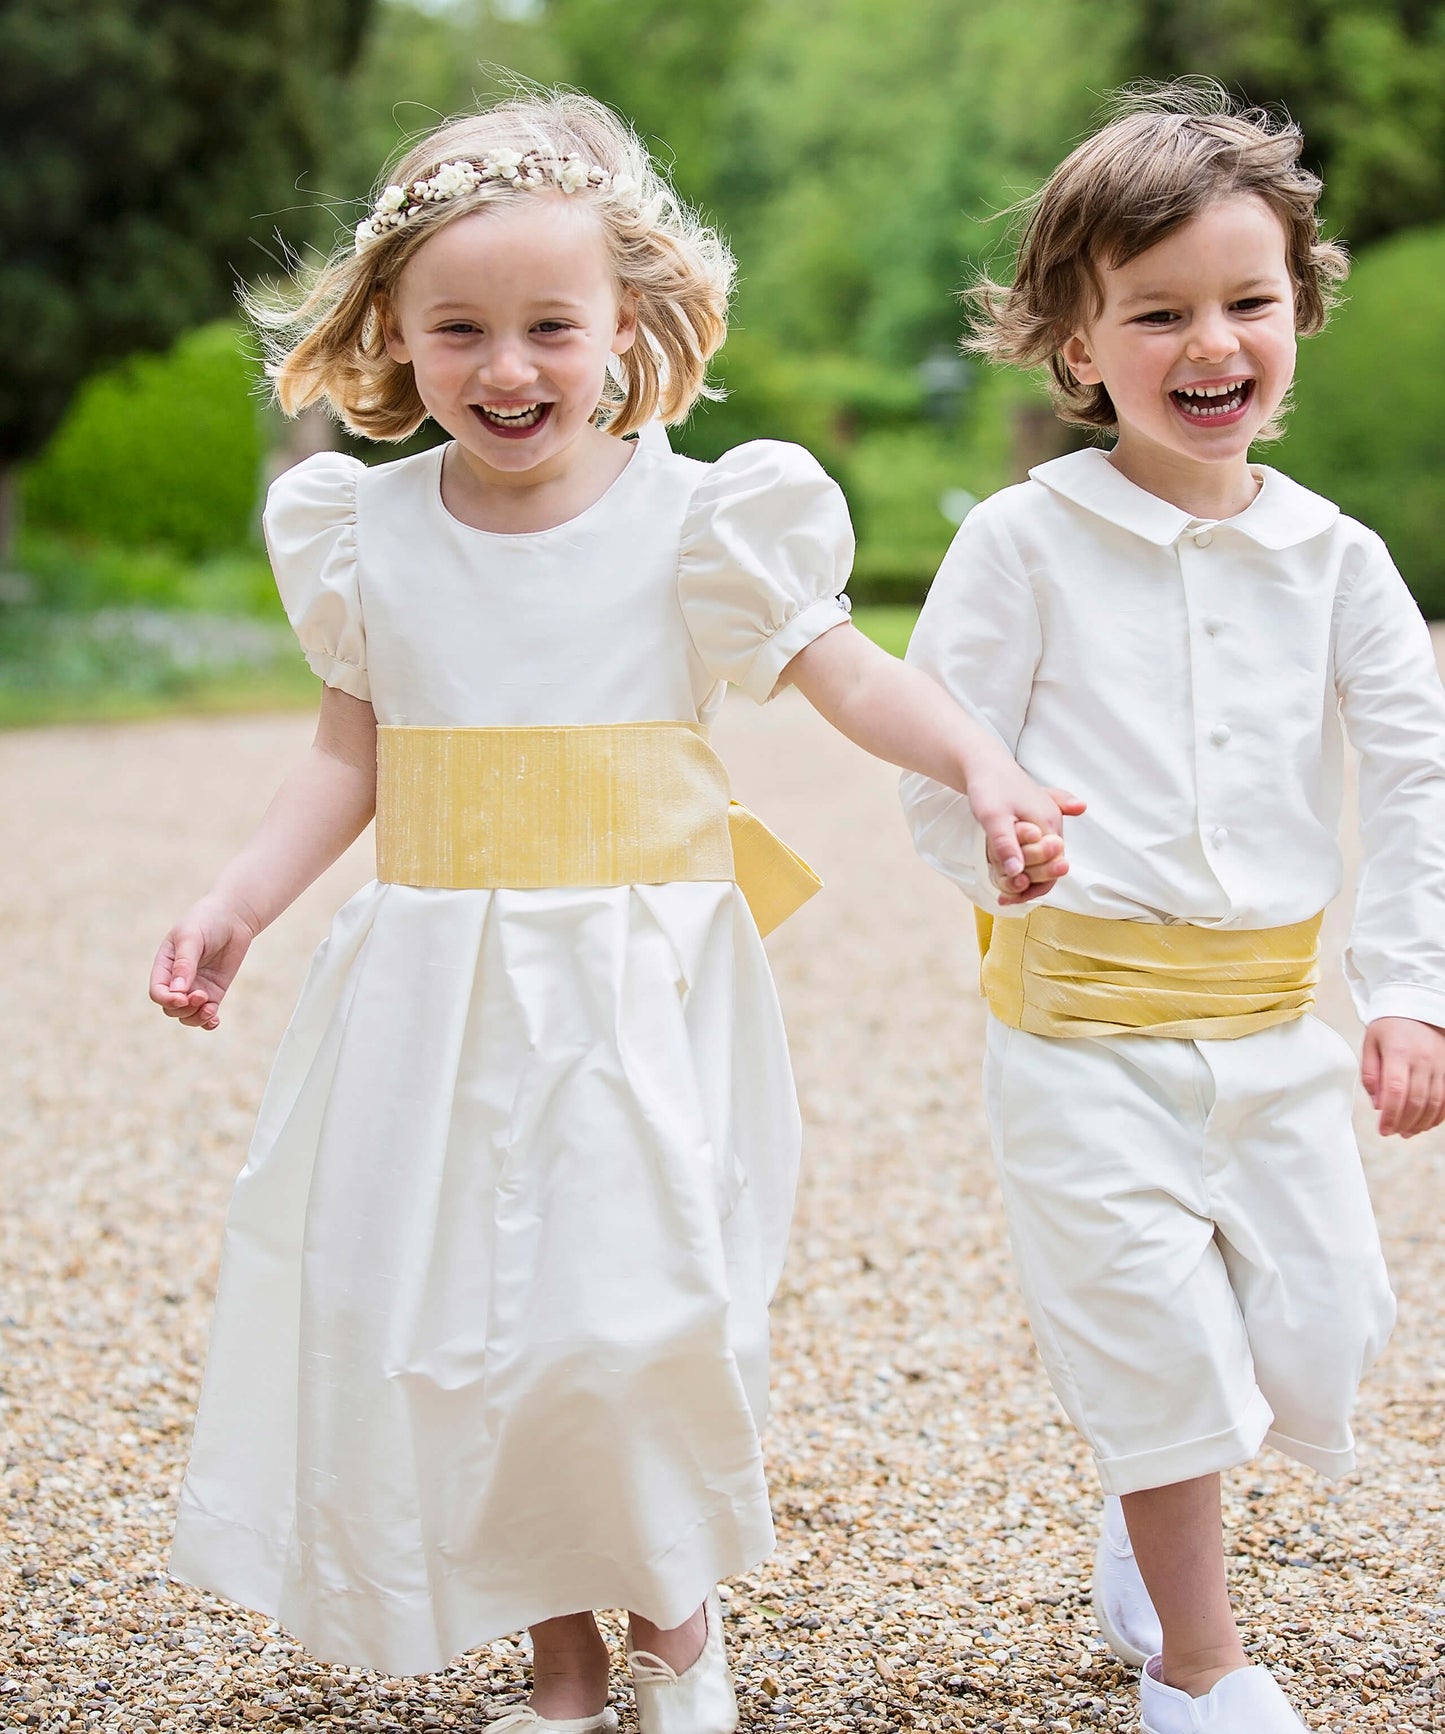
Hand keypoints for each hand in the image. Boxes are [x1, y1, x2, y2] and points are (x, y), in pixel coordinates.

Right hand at [149, 898, 257, 1030]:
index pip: (158, 992)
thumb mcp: (192, 938)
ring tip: (210, 1009)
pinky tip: (214, 1019)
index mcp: (164, 966)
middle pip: (171, 1008)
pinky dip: (208, 1021)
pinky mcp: (214, 991)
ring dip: (196, 1018)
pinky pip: (206, 1013)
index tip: (183, 998)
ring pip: (187, 1015)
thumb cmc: (206, 921)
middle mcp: (177, 980)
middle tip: (202, 996)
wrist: (232, 917)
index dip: (167, 1000)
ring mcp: (196, 987)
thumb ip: (185, 963)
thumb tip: (178, 991)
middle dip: (184, 1009)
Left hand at [964, 746, 1085, 906]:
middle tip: (1002, 897)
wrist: (983, 763)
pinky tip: (1010, 874)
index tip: (1007, 896)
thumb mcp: (993, 817)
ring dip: (1026, 876)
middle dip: (1029, 884)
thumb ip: (1006, 844)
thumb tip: (1018, 873)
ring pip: (1043, 859)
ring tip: (1003, 891)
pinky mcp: (1036, 820)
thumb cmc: (988, 787)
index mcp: (1049, 823)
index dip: (1032, 886)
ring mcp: (1047, 821)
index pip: (1052, 868)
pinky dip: (1027, 863)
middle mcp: (1054, 823)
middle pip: (1050, 866)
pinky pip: (1038, 848)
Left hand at [1362, 1017, 1444, 1137]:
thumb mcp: (1371, 1044)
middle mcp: (1424, 1058)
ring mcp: (1441, 1064)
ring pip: (1436, 1103)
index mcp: (1399, 1051)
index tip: (1383, 1130)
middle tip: (1393, 1132)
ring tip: (1407, 1132)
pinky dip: (1438, 1115)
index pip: (1395, 1090)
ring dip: (1422, 1123)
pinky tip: (1425, 1123)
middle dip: (1404, 1123)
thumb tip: (1379, 1105)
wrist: (1418, 1007)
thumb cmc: (1390, 1027)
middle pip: (1417, 1100)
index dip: (1390, 1115)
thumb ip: (1371, 1075)